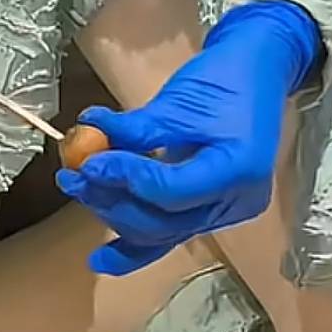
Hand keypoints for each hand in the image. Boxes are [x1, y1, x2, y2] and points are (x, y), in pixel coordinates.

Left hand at [57, 1, 320, 276]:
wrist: (259, 72)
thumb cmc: (225, 77)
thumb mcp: (178, 98)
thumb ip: (136, 128)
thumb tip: (86, 137)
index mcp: (238, 168)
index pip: (172, 190)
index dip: (125, 179)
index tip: (87, 163)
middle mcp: (236, 202)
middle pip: (162, 221)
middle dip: (112, 201)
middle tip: (72, 176)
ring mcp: (225, 211)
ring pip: (161, 231)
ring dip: (115, 213)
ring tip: (77, 188)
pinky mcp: (210, 210)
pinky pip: (170, 231)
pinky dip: (135, 244)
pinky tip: (102, 260)